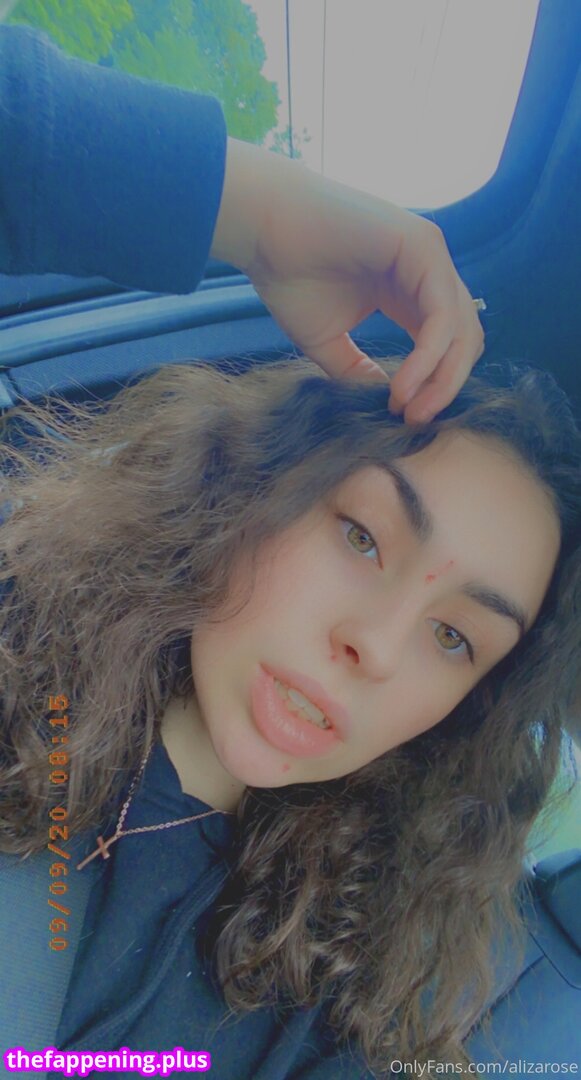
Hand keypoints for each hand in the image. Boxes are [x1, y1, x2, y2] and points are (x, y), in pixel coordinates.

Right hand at [210, 139, 484, 424]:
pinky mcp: (425, 248)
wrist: (262, 228)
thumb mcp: (327, 341)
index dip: (434, 386)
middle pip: (465, 340)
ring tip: (407, 409)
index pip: (447, 345)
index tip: (404, 417)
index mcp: (411, 293)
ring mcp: (431, 257)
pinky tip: (402, 386)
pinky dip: (427, 359)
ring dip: (441, 379)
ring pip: (462, 331)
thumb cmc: (288, 274)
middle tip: (413, 420)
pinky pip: (442, 317)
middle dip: (445, 387)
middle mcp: (428, 273)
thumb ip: (358, 371)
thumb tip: (387, 403)